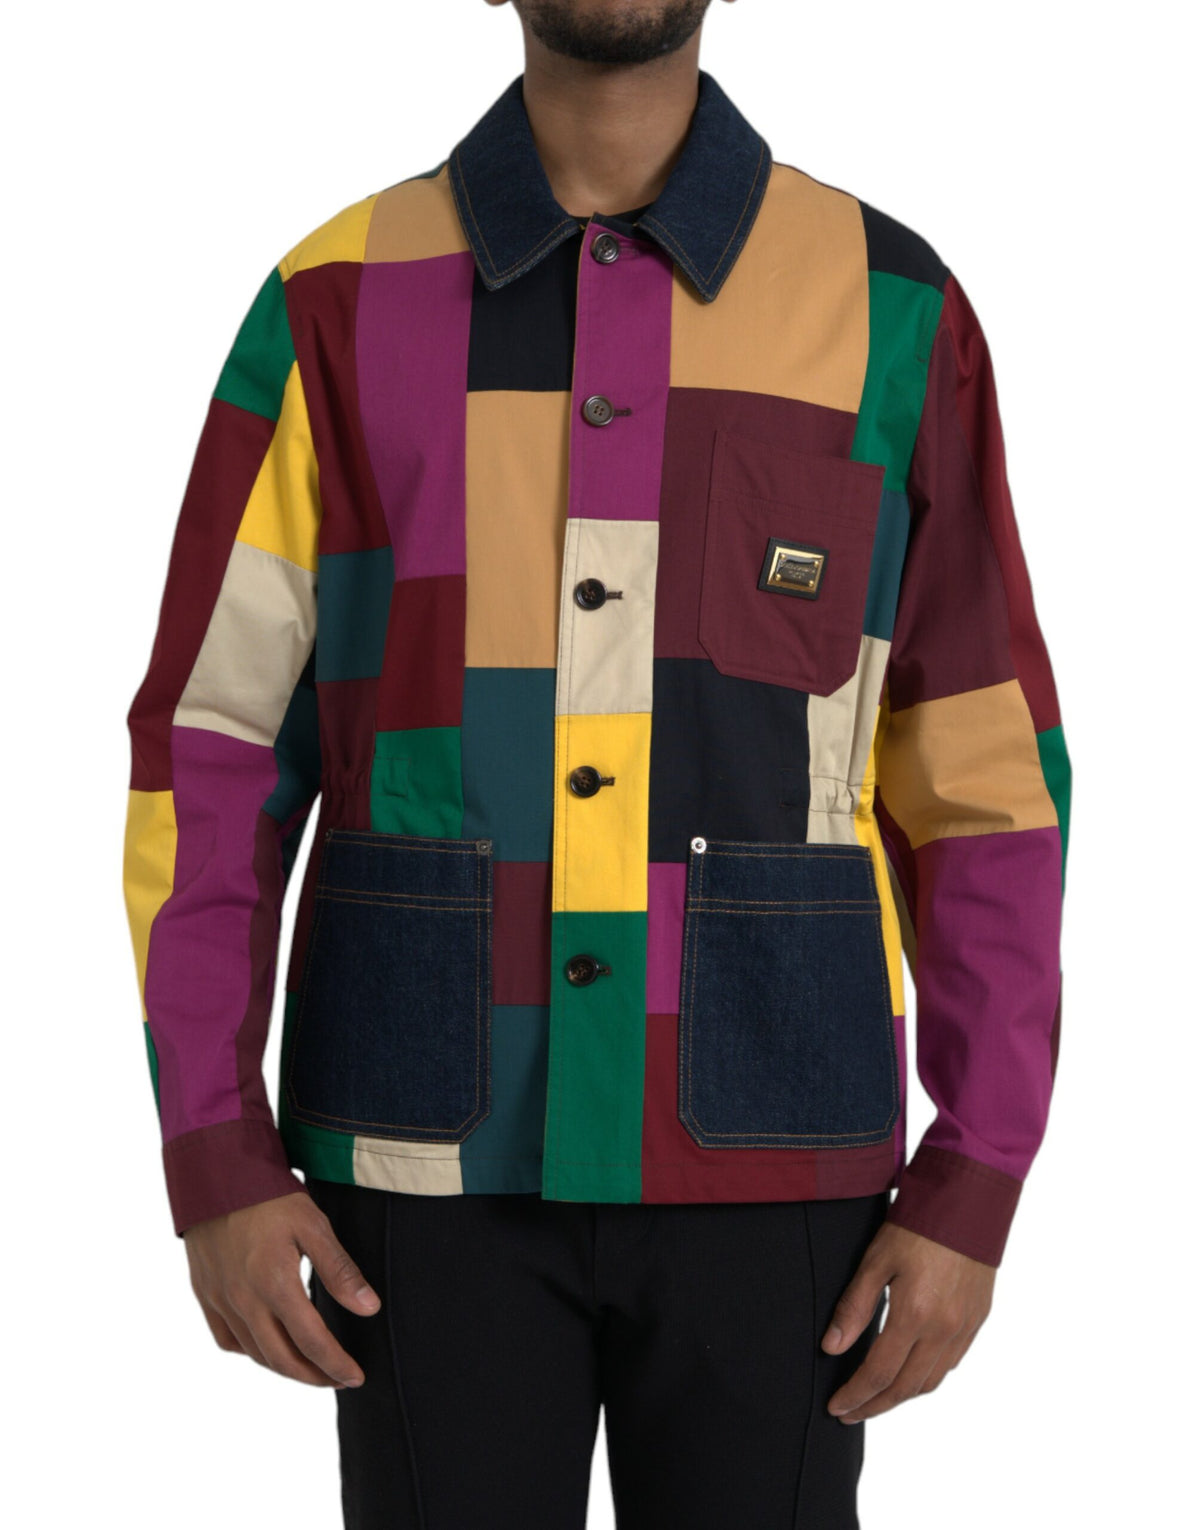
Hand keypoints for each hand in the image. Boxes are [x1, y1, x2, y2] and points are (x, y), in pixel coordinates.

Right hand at [184, 1190, 380, 1388]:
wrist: (215, 1175)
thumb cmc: (268, 1197)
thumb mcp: (313, 1225)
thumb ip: (340, 1270)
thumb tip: (369, 1309)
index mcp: (275, 1285)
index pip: (312, 1342)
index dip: (336, 1365)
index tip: (356, 1377)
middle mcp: (244, 1301)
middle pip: (281, 1359)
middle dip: (314, 1376)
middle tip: (338, 1379)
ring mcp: (221, 1301)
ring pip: (255, 1354)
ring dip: (284, 1368)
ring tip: (310, 1368)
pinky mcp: (206, 1294)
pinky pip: (228, 1340)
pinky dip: (251, 1352)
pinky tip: (267, 1347)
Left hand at [821, 1221, 994, 1422]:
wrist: (969, 1202)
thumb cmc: (918, 1225)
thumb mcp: (876, 1259)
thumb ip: (854, 1307)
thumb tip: (832, 1347)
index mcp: (915, 1315)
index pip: (879, 1373)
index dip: (856, 1395)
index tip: (836, 1407)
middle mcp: (944, 1330)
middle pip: (906, 1388)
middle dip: (875, 1405)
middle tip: (850, 1413)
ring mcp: (964, 1328)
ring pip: (932, 1381)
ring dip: (902, 1396)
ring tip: (876, 1398)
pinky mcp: (977, 1320)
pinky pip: (951, 1363)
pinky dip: (928, 1377)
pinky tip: (911, 1372)